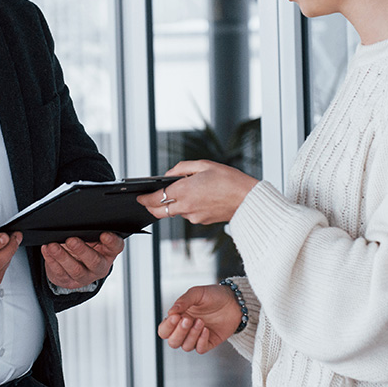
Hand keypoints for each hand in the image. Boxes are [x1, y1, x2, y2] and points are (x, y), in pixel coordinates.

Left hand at [41, 232, 124, 289]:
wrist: (72, 265)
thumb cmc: (84, 245)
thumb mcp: (90, 237)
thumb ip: (89, 229)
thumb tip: (77, 218)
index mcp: (108, 252)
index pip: (116, 247)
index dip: (112, 241)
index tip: (104, 234)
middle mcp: (99, 266)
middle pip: (94, 261)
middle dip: (82, 250)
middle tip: (71, 240)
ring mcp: (84, 276)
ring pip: (75, 270)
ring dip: (62, 257)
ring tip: (53, 246)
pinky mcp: (69, 281)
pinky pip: (60, 273)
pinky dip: (51, 260)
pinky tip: (47, 250)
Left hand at [136, 160, 258, 224]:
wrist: (248, 200)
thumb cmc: (229, 180)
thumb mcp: (204, 165)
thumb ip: (182, 168)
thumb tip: (169, 174)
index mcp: (184, 191)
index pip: (155, 198)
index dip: (144, 198)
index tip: (139, 196)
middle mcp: (186, 207)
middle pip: (159, 211)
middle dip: (150, 206)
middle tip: (147, 200)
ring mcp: (193, 216)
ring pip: (174, 212)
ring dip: (172, 204)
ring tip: (181, 192)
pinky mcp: (201, 221)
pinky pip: (188, 214)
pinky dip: (186, 207)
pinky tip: (196, 197)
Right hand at [157, 284, 242, 353]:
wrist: (235, 301)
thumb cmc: (214, 295)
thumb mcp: (197, 293)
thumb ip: (183, 301)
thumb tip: (170, 312)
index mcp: (179, 318)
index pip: (164, 330)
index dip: (167, 326)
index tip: (176, 316)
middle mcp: (186, 329)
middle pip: (173, 342)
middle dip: (179, 332)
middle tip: (188, 320)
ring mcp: (197, 337)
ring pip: (185, 347)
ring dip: (192, 335)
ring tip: (201, 321)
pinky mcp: (209, 342)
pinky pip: (200, 349)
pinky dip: (201, 341)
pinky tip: (206, 329)